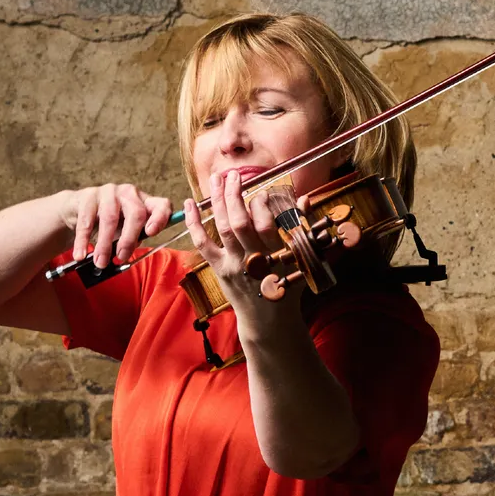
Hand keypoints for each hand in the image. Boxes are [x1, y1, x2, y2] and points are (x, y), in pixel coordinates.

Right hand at [58, 184, 173, 267]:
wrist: (78, 209)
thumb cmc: (111, 223)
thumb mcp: (126, 230)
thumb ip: (132, 240)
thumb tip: (126, 255)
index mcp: (145, 202)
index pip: (161, 205)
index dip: (160, 218)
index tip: (151, 233)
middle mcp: (130, 193)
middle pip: (136, 214)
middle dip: (129, 239)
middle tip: (121, 257)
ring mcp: (109, 192)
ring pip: (110, 219)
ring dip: (105, 244)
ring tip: (101, 262)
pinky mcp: (88, 196)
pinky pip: (86, 221)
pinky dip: (83, 241)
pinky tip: (81, 255)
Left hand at [182, 171, 308, 318]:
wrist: (268, 321)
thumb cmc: (289, 287)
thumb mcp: (302, 259)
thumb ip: (302, 226)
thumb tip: (304, 197)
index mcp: (275, 255)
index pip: (266, 224)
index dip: (262, 204)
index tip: (262, 191)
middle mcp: (252, 259)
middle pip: (239, 222)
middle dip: (234, 195)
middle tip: (233, 174)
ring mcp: (232, 264)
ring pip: (221, 228)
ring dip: (216, 201)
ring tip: (216, 178)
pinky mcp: (218, 268)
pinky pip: (202, 243)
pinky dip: (194, 223)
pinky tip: (190, 203)